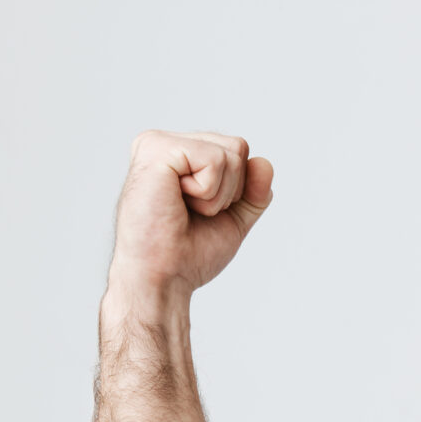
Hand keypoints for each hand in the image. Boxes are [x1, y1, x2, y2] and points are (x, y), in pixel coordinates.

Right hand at [106, 131, 274, 306]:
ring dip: (217, 195)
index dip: (236, 190)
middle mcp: (164, 142)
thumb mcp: (232, 219)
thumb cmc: (186, 254)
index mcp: (178, 154)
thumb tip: (264, 162)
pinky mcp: (156, 149)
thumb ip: (253, 192)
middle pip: (238, 147)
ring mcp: (157, 143)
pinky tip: (177, 203)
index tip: (201, 214)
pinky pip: (215, 160)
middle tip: (191, 213)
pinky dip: (208, 192)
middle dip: (229, 190)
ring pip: (230, 153)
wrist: (162, 279)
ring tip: (183, 210)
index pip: (237, 151)